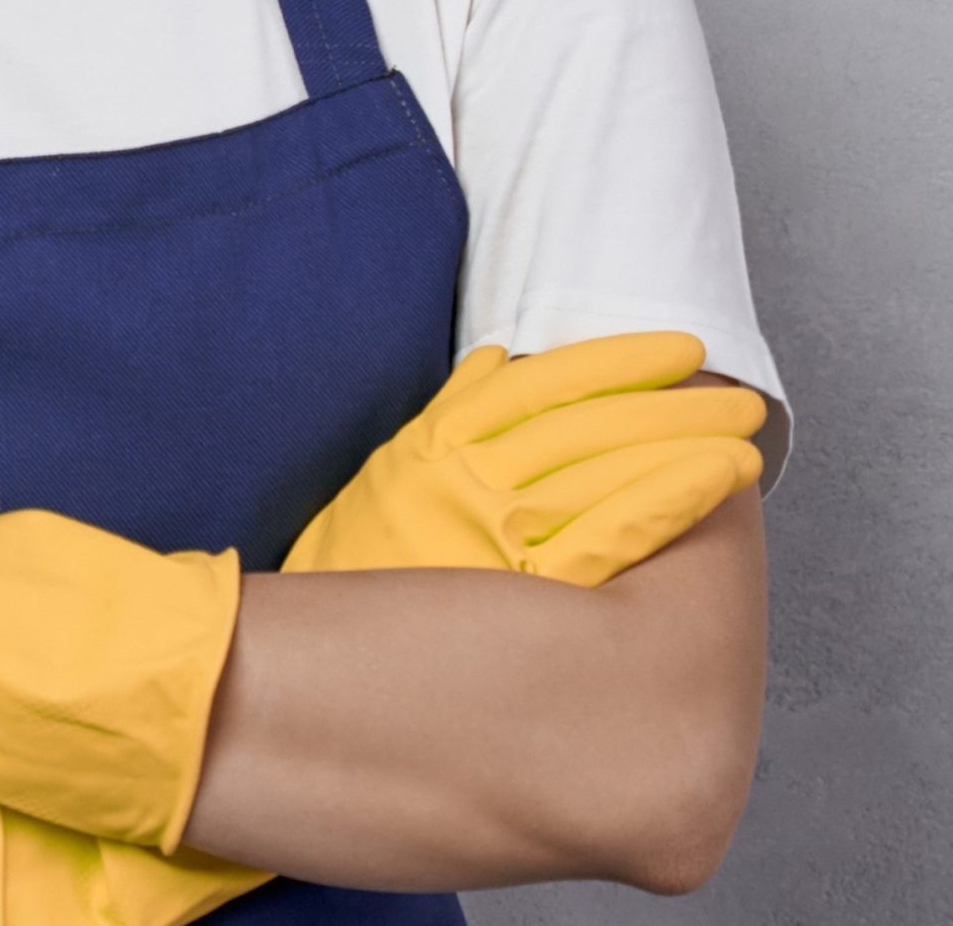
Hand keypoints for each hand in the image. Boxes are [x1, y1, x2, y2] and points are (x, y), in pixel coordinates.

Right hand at [281, 331, 764, 583]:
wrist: (302, 691)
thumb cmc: (350, 585)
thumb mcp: (389, 486)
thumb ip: (448, 424)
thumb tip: (499, 366)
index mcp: (441, 455)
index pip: (553, 389)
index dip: (623, 365)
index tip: (679, 350)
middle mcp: (477, 490)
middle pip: (602, 430)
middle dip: (675, 407)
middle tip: (733, 393)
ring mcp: (510, 551)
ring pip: (621, 478)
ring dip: (688, 449)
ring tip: (739, 434)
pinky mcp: (540, 614)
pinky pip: (622, 541)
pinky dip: (673, 504)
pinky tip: (715, 485)